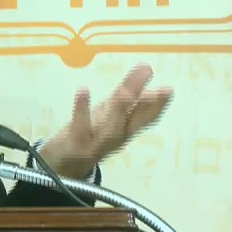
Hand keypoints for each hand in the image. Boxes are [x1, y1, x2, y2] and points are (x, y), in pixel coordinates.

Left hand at [40, 64, 172, 177]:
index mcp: (125, 129)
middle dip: (144, 108)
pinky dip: (82, 109)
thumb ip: (128, 92)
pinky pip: (79, 125)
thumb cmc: (91, 134)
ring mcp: (95, 142)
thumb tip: (146, 67)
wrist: (63, 164)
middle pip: (131, 123)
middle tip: (155, 92)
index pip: (146, 118)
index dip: (158, 105)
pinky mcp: (74, 142)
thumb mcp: (110, 113)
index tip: (168, 90)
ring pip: (110, 129)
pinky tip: (83, 90)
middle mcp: (114, 138)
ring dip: (119, 111)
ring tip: (124, 92)